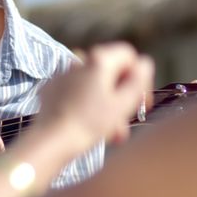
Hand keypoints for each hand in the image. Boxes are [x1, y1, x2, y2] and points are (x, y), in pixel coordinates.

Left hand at [37, 43, 153, 151]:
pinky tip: (92, 128)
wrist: (51, 140)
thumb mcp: (123, 103)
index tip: (142, 101)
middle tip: (128, 121)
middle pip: (110, 73)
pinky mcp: (51, 89)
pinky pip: (77, 92)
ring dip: (107, 106)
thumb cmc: (90, 122)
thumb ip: (138, 80)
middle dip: (122, 97)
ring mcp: (63, 74)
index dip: (140, 77)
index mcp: (99, 60)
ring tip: (113, 133)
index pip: (128, 56)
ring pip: (94, 86)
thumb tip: (144, 63)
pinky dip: (87, 106)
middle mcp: (79, 60)